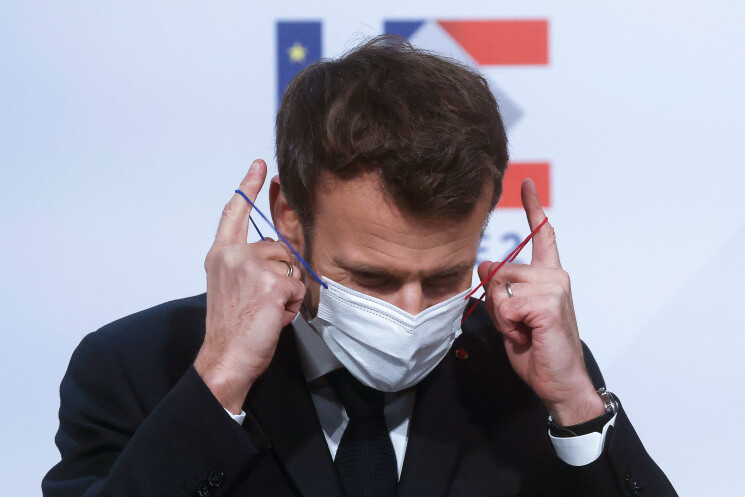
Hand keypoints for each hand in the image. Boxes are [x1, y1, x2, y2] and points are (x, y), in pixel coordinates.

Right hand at [194, 160, 305, 413]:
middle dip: (282, 273)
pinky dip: (293, 306)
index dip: (249, 188)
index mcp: (220, 255)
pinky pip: (299, 287)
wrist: (226, 358)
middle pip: (279, 247)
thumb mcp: (230, 286)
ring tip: (267, 310)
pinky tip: (274, 317)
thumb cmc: (231, 328)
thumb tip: (279, 253)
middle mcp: (233, 255)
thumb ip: (247, 263)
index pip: (234, 213)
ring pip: (292, 266)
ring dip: (288, 291)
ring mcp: (253, 267)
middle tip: (262, 302)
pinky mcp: (273, 283)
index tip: (260, 165)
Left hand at [478, 178, 604, 425]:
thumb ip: (500, 288)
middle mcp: (554, 275)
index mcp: (548, 276)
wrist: (558, 382)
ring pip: (500, 288)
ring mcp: (555, 287)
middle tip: (517, 325)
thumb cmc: (535, 349)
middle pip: (498, 270)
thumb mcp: (510, 314)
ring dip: (502, 316)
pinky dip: (508, 326)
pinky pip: (507, 305)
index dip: (532, 208)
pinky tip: (527, 336)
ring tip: (523, 331)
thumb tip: (485, 265)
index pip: (541, 235)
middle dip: (496, 302)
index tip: (525, 183)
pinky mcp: (549, 303)